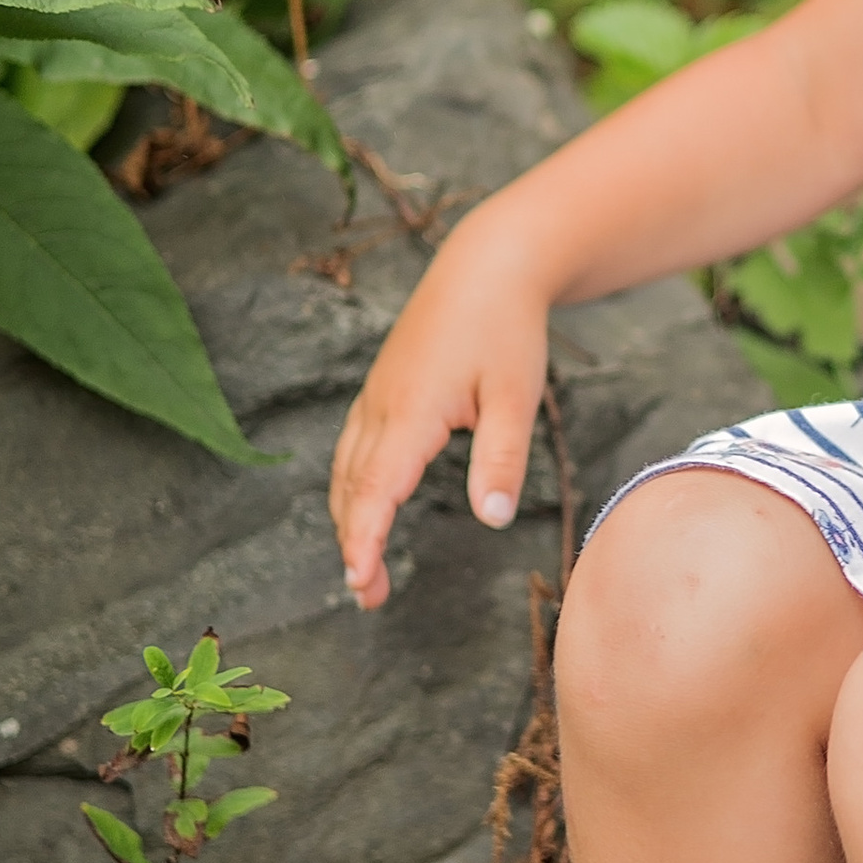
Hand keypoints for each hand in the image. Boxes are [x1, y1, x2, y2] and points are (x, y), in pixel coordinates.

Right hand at [327, 207, 552, 608]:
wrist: (486, 264)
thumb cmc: (505, 328)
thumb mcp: (516, 396)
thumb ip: (502, 459)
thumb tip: (492, 520)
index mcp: (411, 412)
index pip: (376, 491)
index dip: (364, 540)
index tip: (360, 582)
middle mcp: (381, 407)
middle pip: (353, 489)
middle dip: (354, 545)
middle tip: (368, 597)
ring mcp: (376, 397)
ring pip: (347, 470)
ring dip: (349, 520)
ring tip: (365, 568)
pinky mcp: (382, 390)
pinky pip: (353, 449)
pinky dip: (352, 488)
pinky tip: (365, 507)